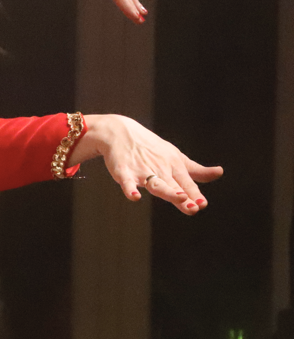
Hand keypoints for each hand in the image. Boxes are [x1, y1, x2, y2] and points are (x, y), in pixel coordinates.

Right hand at [73, 114, 223, 214]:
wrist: (119, 131)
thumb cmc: (151, 147)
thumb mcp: (175, 157)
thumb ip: (196, 170)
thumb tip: (219, 173)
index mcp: (173, 166)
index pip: (186, 183)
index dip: (195, 194)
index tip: (202, 204)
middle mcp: (160, 169)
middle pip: (173, 185)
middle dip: (184, 196)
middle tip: (194, 207)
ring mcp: (141, 170)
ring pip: (155, 183)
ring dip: (167, 191)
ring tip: (179, 198)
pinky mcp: (123, 171)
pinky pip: (127, 182)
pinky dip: (130, 189)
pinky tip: (134, 197)